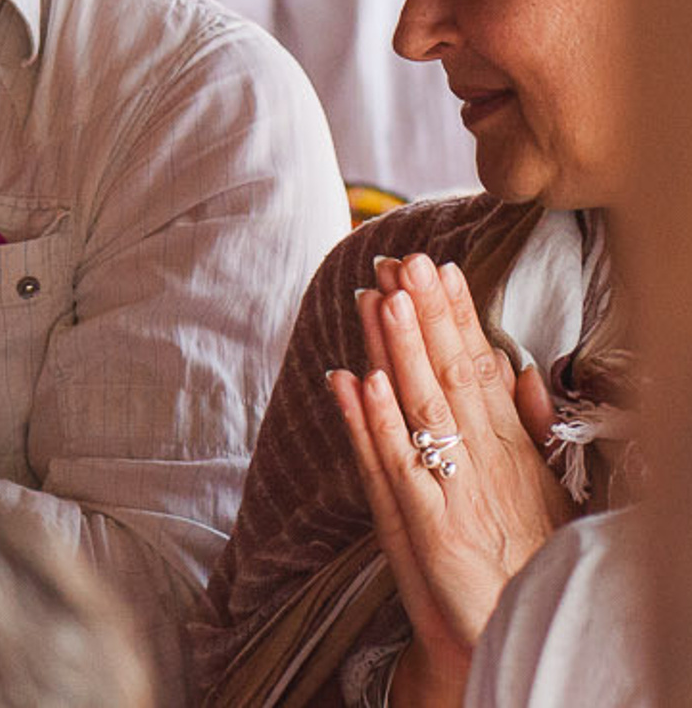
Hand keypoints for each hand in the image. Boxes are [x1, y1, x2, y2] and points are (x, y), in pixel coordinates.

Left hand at [328, 253, 576, 679]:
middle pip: (449, 378)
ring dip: (396, 350)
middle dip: (424, 316)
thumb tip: (515, 365)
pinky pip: (396, 467)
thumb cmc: (524, 563)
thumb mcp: (543, 493)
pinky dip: (376, 422)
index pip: (479, 371)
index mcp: (511, 454)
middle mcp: (483, 467)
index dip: (455, 317)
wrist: (507, 643)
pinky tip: (359, 380)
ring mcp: (453, 496)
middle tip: (402, 259)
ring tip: (377, 296)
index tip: (436, 266)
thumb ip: (528, 428)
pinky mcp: (426, 532)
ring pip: (419, 409)